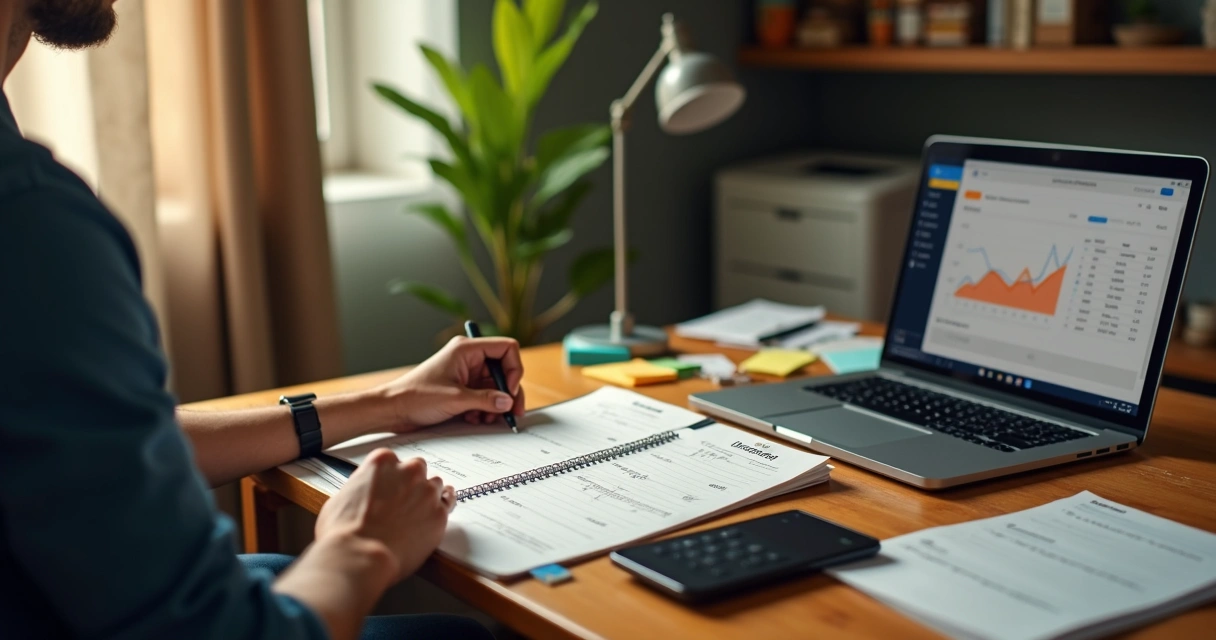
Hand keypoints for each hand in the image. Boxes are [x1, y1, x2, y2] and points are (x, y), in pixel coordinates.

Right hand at [315, 449, 454, 582]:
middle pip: (417, 469)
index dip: (391, 478)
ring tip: (417, 513)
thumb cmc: (344, 531)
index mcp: (383, 462)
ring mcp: (427, 492)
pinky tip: (435, 515)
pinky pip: (448, 504)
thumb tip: (363, 494)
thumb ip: (361, 488)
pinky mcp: (440, 514)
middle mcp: (409, 471)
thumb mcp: (341, 497)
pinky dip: (442, 509)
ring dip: (428, 496)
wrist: (360, 556)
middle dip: (411, 483)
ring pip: (435, 485)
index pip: (394, 461)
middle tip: (402, 502)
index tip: (389, 488)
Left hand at [379, 336, 525, 430]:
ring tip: (486, 418)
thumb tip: (508, 402)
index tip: (510, 390)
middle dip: (507, 392)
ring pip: (495, 387)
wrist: (393, 409)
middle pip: (504, 370)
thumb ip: (486, 400)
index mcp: (467, 349)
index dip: (514, 369)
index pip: (506, 349)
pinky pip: (484, 397)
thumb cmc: (415, 396)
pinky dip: (484, 409)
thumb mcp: (455, 399)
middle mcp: (469, 358)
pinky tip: (473, 418)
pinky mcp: (462, 388)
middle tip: (512, 412)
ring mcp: (466, 374)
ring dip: (495, 405)